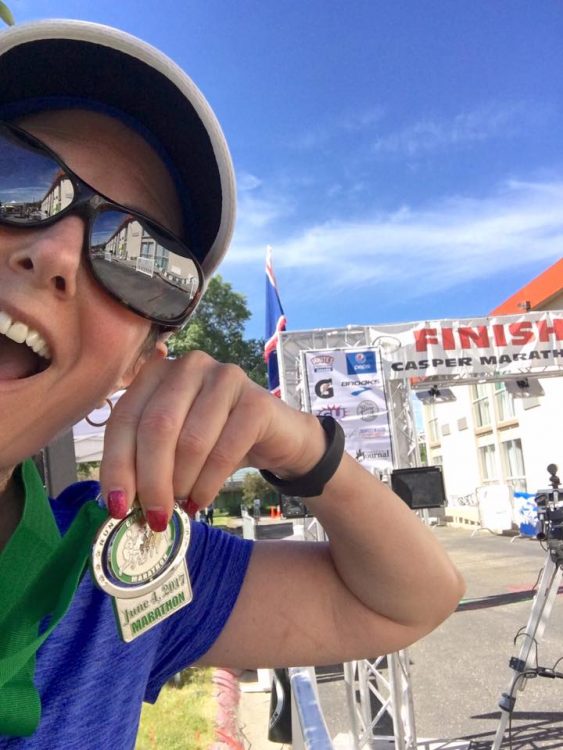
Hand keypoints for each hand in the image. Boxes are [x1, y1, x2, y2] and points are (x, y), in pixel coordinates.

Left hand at [99, 351, 324, 529]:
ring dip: (182, 484)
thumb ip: (144, 461)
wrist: (275, 437)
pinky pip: (224, 451)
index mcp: (158, 372)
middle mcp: (190, 366)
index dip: (117, 464)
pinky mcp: (256, 401)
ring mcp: (226, 378)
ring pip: (190, 441)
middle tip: (154, 517)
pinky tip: (201, 500)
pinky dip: (208, 485)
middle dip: (151, 480)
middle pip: (156, 427)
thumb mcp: (172, 447)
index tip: (115, 506)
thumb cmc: (215, 441)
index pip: (125, 418)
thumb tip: (117, 502)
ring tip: (182, 505)